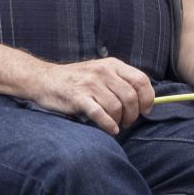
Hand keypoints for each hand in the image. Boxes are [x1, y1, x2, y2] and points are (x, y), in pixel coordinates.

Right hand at [30, 56, 154, 135]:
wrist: (45, 79)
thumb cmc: (77, 79)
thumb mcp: (101, 72)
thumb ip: (120, 81)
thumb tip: (144, 101)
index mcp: (113, 64)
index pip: (141, 80)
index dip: (148, 98)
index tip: (146, 110)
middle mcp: (103, 72)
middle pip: (131, 96)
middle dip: (133, 114)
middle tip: (128, 122)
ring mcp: (90, 84)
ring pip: (116, 107)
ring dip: (120, 121)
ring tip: (116, 124)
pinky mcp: (78, 98)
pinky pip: (100, 114)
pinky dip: (108, 125)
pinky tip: (110, 130)